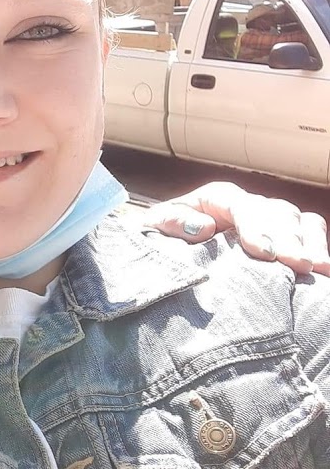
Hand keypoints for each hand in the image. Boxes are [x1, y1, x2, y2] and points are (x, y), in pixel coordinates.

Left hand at [142, 181, 329, 275]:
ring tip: (315, 268)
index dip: (255, 227)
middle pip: (276, 213)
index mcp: (218, 198)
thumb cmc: (163, 234)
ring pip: (298, 221)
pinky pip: (310, 232)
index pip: (242, 206)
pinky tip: (323, 271)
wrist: (168, 246)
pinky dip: (318, 246)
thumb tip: (203, 227)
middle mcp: (248, 204)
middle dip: (288, 239)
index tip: (263, 252)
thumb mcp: (155, 226)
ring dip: (308, 243)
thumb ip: (172, 222)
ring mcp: (269, 219)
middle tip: (297, 265)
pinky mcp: (283, 235)